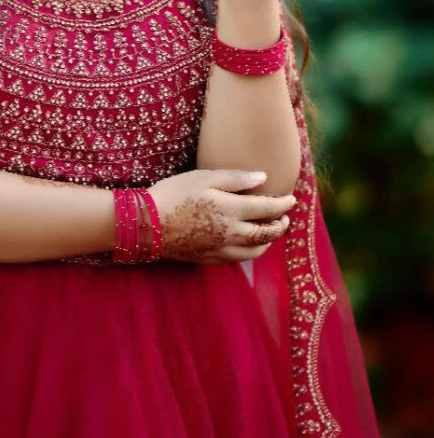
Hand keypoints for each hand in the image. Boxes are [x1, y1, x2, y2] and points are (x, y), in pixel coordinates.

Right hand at [149, 168, 295, 264]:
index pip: (268, 209)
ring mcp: (218, 250)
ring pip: (253, 253)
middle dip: (279, 227)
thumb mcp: (203, 177)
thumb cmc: (174, 193)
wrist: (146, 224)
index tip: (292, 200)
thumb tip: (262, 178)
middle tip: (284, 219)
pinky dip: (246, 253)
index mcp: (232, 211)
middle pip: (265, 235)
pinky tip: (242, 245)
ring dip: (266, 243)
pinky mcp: (206, 259)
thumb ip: (235, 179)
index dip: (283, 204)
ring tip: (268, 234)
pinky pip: (234, 260)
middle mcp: (230, 234)